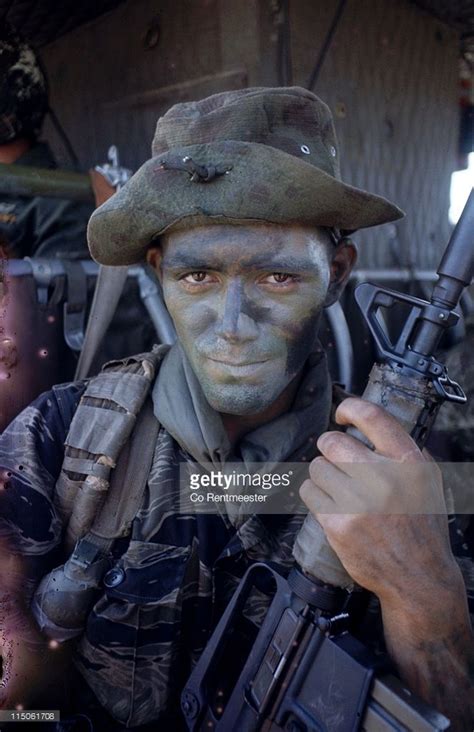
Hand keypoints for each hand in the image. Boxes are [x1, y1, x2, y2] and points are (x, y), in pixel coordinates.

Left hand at [299, 397, 458, 606]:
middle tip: (335, 459)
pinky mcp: (338, 524)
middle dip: (329, 447)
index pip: (373, 416)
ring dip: (323, 475)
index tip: (342, 414)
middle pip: (333, 442)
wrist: (418, 576)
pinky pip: (308, 492)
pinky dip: (315, 495)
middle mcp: (383, 478)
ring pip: (317, 467)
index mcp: (408, 462)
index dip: (350, 408)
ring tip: (338, 489)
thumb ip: (404, 452)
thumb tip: (370, 425)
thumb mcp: (428, 482)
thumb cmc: (422, 527)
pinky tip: (330, 504)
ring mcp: (358, 502)